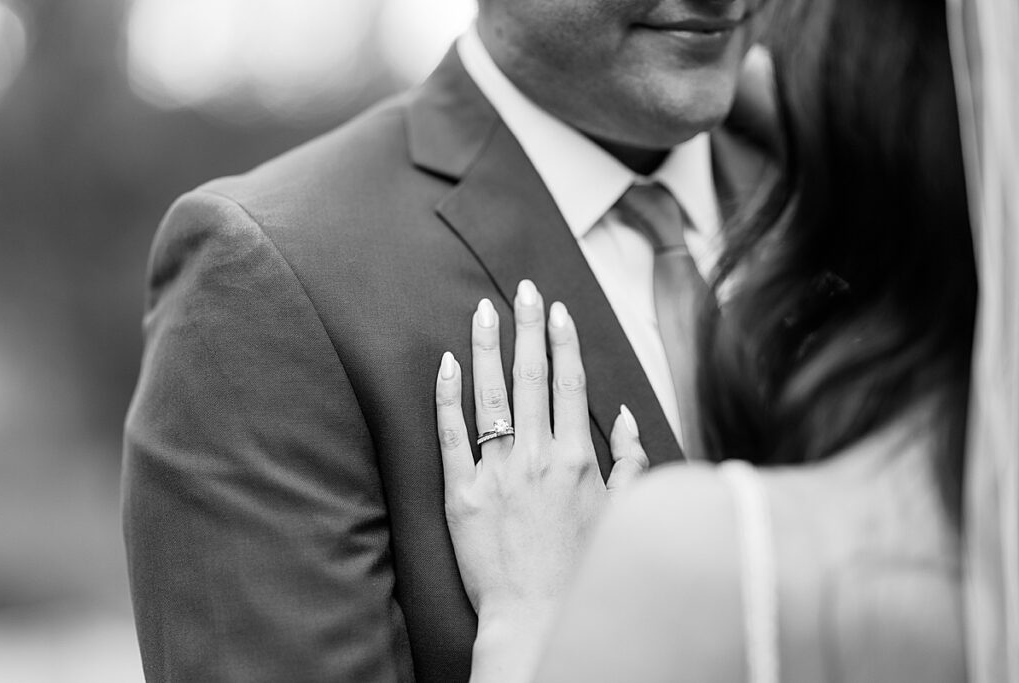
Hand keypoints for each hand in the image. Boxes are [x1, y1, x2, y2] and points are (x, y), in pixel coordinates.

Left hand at [435, 280, 647, 678]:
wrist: (536, 617)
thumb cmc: (580, 569)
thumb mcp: (619, 513)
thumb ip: (628, 460)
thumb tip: (621, 415)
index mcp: (577, 458)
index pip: (569, 383)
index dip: (564, 341)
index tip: (558, 311)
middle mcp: (537, 456)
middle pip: (531, 376)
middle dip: (530, 326)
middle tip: (525, 289)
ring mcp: (496, 472)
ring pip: (490, 394)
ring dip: (489, 346)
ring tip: (484, 310)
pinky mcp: (460, 491)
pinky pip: (452, 433)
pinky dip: (449, 394)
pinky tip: (447, 362)